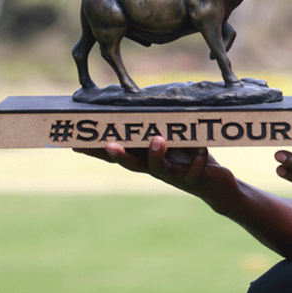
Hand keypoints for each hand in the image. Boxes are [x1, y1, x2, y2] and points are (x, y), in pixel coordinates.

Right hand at [75, 137, 239, 211]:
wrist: (216, 187)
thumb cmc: (191, 159)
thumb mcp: (174, 141)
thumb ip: (159, 127)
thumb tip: (144, 105)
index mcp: (147, 159)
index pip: (119, 154)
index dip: (97, 151)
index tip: (75, 143)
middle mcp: (156, 169)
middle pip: (131, 164)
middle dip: (118, 155)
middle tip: (106, 144)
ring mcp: (175, 175)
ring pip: (159, 168)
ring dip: (156, 155)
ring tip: (157, 140)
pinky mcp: (195, 179)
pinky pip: (195, 170)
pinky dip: (198, 158)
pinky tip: (202, 149)